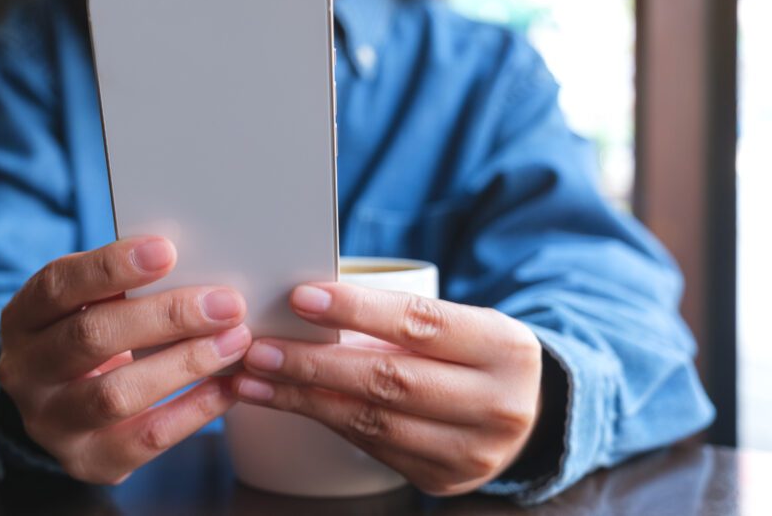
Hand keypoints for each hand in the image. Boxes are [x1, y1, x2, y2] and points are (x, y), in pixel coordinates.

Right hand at [0, 236, 251, 483]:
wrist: (62, 406)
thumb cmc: (89, 335)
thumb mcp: (87, 304)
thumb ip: (122, 285)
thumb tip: (196, 264)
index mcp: (22, 318)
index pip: (58, 286)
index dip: (110, 267)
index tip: (167, 251)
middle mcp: (25, 372)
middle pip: (91, 338)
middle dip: (167, 317)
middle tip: (226, 303)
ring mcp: (50, 422)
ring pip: (117, 394)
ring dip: (185, 364)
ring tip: (235, 341)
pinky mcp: (86, 461)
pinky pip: (147, 438)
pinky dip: (195, 410)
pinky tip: (229, 386)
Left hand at [230, 282, 542, 495]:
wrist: (521, 413)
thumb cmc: (473, 354)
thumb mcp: (458, 323)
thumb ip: (396, 317)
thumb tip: (307, 305)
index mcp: (504, 348)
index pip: (421, 323)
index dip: (357, 310)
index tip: (302, 298)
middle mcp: (497, 405)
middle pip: (391, 380)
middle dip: (316, 363)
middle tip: (261, 348)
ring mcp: (472, 451)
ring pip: (373, 421)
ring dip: (303, 398)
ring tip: (256, 377)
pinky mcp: (443, 479)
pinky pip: (371, 445)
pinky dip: (324, 418)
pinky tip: (287, 400)